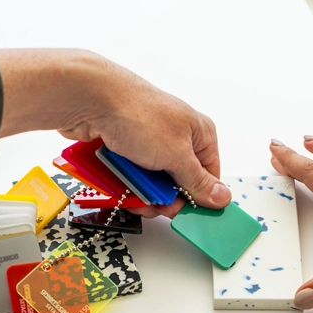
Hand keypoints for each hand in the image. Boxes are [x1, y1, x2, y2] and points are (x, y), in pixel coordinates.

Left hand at [0, 49, 229, 216]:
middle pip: (178, 182)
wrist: (91, 98)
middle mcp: (176, 135)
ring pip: (153, 181)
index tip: (186, 214)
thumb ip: (198, 180)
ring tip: (133, 195)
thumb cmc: (138, 116)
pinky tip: (120, 186)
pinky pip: (132, 174)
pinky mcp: (125, 145)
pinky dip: (126, 183)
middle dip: (165, 198)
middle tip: (155, 206)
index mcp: (198, 133)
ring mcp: (149, 140)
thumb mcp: (177, 155)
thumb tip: (222, 196)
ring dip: (143, 193)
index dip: (198, 197)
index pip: (209, 175)